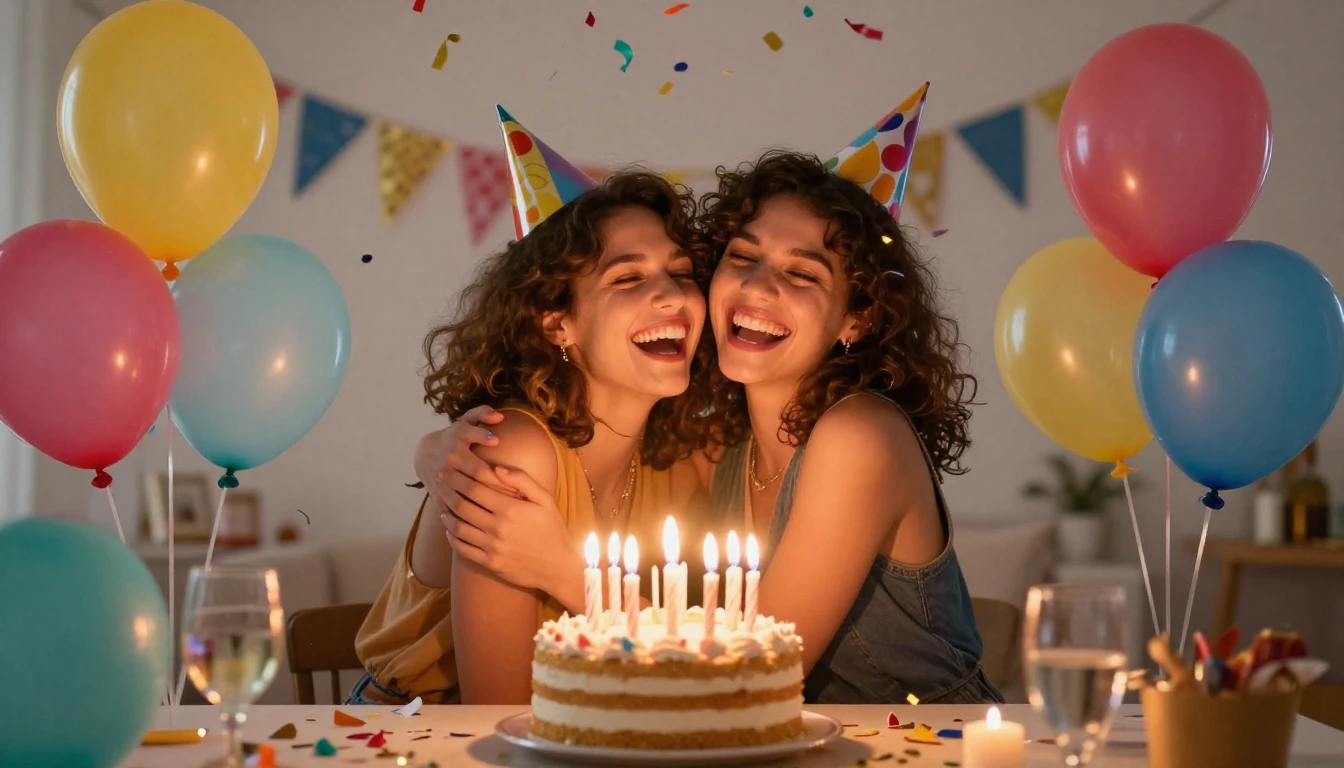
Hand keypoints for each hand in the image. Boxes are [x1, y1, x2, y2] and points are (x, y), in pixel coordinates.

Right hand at [414, 405, 505, 508]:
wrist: (424, 456)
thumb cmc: (454, 436)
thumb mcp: (465, 420)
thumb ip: (482, 414)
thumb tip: (500, 416)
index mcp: (455, 437)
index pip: (468, 435)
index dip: (482, 437)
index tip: (497, 441)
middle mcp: (449, 457)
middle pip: (474, 469)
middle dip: (498, 479)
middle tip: (520, 488)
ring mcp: (443, 477)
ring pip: (467, 491)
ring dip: (490, 498)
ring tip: (513, 505)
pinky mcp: (440, 495)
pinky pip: (458, 507)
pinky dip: (474, 513)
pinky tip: (493, 518)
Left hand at [442, 465, 583, 607]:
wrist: (558, 567)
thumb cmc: (552, 530)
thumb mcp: (545, 500)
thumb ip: (522, 480)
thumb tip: (496, 468)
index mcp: (510, 509)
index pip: (475, 488)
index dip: (458, 477)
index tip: (448, 469)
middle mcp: (498, 528)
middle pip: (462, 505)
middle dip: (447, 490)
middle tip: (440, 482)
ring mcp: (492, 547)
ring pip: (458, 527)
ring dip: (446, 514)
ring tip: (441, 504)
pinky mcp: (489, 563)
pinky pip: (462, 549)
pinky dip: (451, 537)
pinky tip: (449, 529)